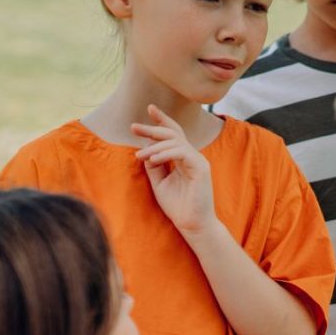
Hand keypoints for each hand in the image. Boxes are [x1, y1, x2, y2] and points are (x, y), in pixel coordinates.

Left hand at [134, 105, 214, 235]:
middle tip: (134, 127)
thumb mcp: (160, 183)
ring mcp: (198, 160)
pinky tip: (152, 159)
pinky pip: (181, 152)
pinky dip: (165, 153)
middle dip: (153, 127)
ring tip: (140, 155)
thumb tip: (144, 150)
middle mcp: (192, 156)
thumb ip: (154, 165)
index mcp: (183, 158)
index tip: (149, 109)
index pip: (173, 134)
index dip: (161, 120)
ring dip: (154, 146)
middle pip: (173, 132)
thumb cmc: (178, 206)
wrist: (192, 225)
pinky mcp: (201, 167)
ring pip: (175, 141)